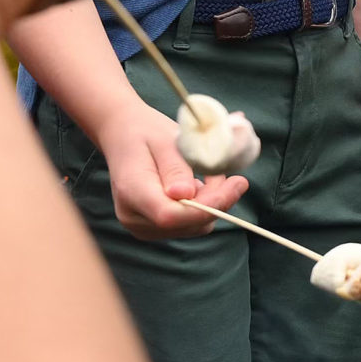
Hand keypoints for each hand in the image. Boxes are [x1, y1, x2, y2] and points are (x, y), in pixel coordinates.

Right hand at [92, 99, 245, 239]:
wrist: (122, 135)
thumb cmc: (145, 132)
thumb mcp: (164, 140)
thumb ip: (176, 168)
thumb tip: (187, 195)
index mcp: (131, 191)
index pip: (170, 215)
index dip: (207, 206)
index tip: (238, 184)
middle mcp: (133, 217)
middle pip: (185, 223)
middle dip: (216, 202)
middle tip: (232, 176)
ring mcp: (142, 227)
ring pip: (192, 227)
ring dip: (210, 204)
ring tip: (209, 175)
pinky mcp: (153, 229)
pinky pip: (188, 226)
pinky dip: (201, 207)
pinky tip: (197, 185)